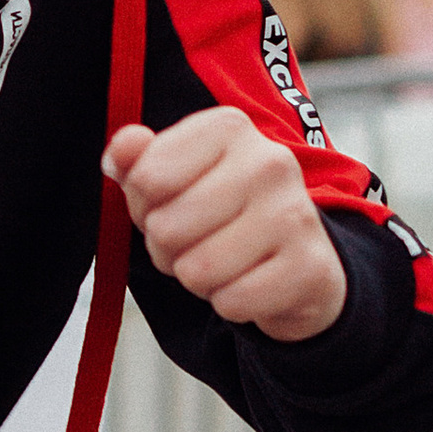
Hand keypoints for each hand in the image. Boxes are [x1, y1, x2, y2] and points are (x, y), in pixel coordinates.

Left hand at [104, 108, 347, 342]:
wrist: (297, 260)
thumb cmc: (222, 213)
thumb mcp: (172, 179)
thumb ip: (137, 161)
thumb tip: (121, 150)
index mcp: (229, 127)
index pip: (145, 179)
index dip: (145, 206)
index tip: (173, 204)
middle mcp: (269, 161)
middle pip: (166, 228)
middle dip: (168, 249)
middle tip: (198, 241)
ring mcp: (295, 213)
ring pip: (197, 270)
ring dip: (198, 280)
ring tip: (224, 262)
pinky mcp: (311, 268)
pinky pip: (232, 302)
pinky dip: (230, 303)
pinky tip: (250, 283)